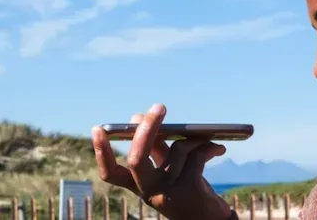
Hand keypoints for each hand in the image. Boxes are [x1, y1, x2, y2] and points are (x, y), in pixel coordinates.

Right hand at [92, 104, 232, 219]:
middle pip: (136, 158)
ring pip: (177, 149)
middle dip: (147, 129)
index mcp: (139, 186)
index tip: (98, 129)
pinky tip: (218, 149)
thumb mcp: (169, 170)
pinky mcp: (188, 190)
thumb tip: (138, 117)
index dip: (101, 152)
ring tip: (208, 141)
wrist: (211, 219)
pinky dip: (208, 147)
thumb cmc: (189, 189)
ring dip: (194, 139)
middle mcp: (148, 192)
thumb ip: (156, 148)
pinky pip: (196, 156)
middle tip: (159, 107)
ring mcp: (167, 193)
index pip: (111, 173)